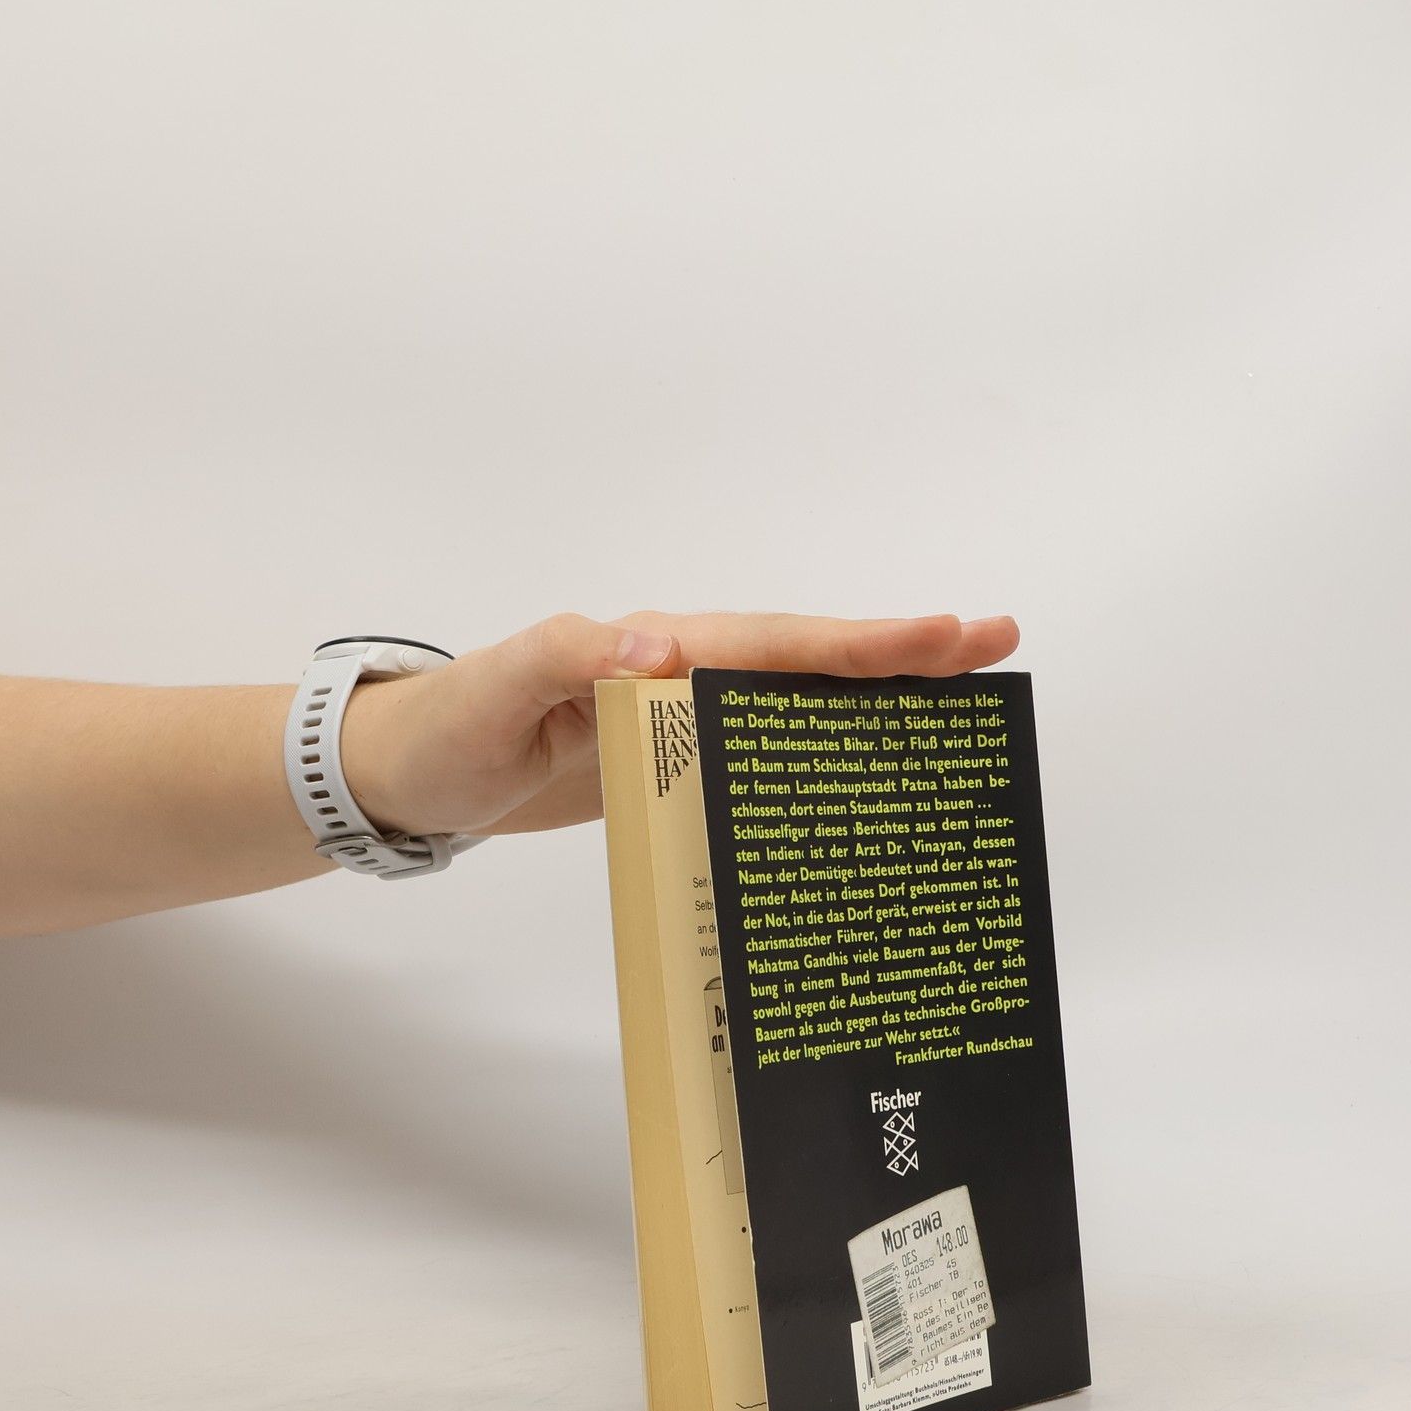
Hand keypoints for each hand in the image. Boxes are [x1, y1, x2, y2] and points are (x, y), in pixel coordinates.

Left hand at [339, 610, 1020, 837]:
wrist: (413, 775)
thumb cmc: (450, 732)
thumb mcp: (496, 693)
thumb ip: (567, 658)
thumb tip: (659, 647)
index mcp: (654, 648)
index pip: (775, 643)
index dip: (861, 642)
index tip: (946, 635)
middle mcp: (681, 670)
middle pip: (809, 659)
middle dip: (903, 653)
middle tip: (997, 647)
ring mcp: (682, 714)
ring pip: (799, 697)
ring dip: (879, 695)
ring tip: (966, 701)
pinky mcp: (675, 757)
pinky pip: (766, 743)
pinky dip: (826, 744)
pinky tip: (869, 766)